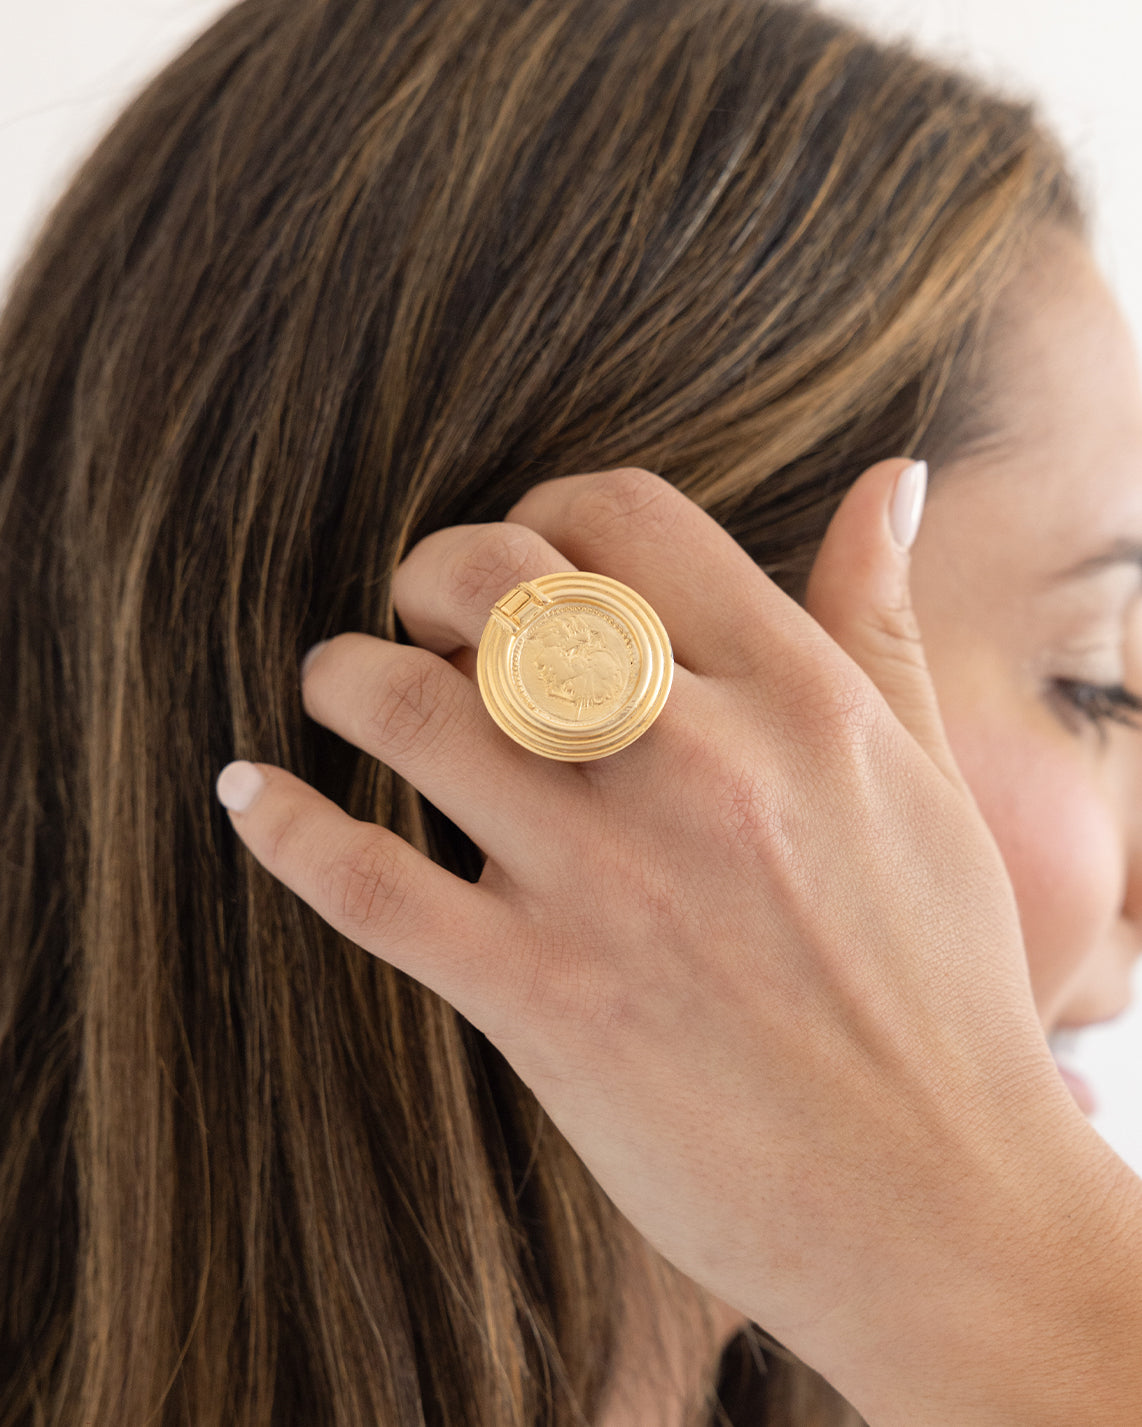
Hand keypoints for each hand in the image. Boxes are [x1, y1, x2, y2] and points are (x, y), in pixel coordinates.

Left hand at [216, 461, 1104, 1422]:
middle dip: (430, 572)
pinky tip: (247, 795)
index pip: (625, 519)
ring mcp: (608, 882)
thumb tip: (888, 483)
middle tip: (420, 616)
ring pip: (410, 712)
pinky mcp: (538, 999)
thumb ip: (878, 623)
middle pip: (497, 585)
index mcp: (796, 698)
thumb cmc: (939, 986)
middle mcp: (697, 764)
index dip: (549, 511)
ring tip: (337, 687)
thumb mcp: (925, 781)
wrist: (934, 1204)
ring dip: (345, 679)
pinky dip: (283, 826)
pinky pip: (364, 883)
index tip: (527, 561)